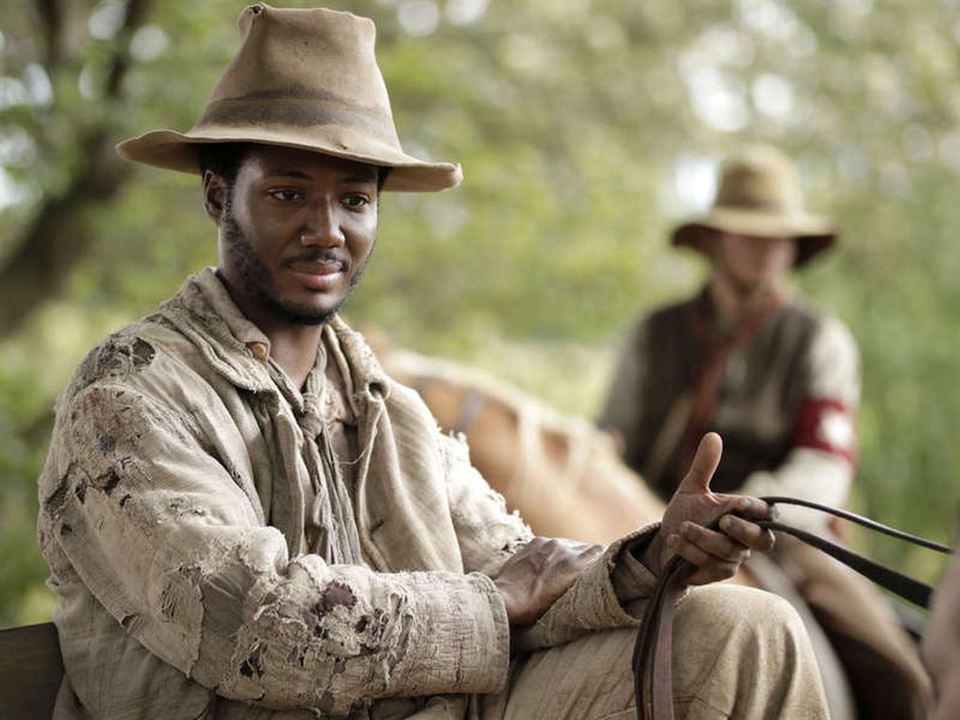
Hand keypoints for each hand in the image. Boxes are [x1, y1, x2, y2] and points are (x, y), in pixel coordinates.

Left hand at [493, 536, 601, 625]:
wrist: (505, 599)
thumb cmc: (535, 608)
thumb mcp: (566, 599)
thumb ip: (580, 581)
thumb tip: (594, 576)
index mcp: (574, 564)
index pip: (599, 551)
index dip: (603, 558)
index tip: (605, 567)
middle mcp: (563, 548)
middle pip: (586, 547)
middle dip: (590, 557)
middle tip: (590, 570)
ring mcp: (548, 543)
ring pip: (569, 544)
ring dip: (572, 553)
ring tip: (569, 568)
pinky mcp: (534, 542)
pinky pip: (552, 543)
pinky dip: (555, 551)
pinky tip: (550, 564)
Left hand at [641, 432, 775, 584]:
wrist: (665, 543)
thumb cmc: (685, 515)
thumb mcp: (691, 489)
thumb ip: (704, 466)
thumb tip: (712, 435)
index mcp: (743, 515)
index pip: (765, 514)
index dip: (760, 510)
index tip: (742, 503)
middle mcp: (743, 538)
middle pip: (763, 540)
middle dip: (743, 530)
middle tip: (723, 520)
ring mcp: (733, 558)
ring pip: (728, 551)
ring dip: (702, 538)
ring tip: (682, 528)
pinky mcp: (717, 573)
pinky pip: (710, 565)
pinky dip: (690, 551)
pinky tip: (675, 541)